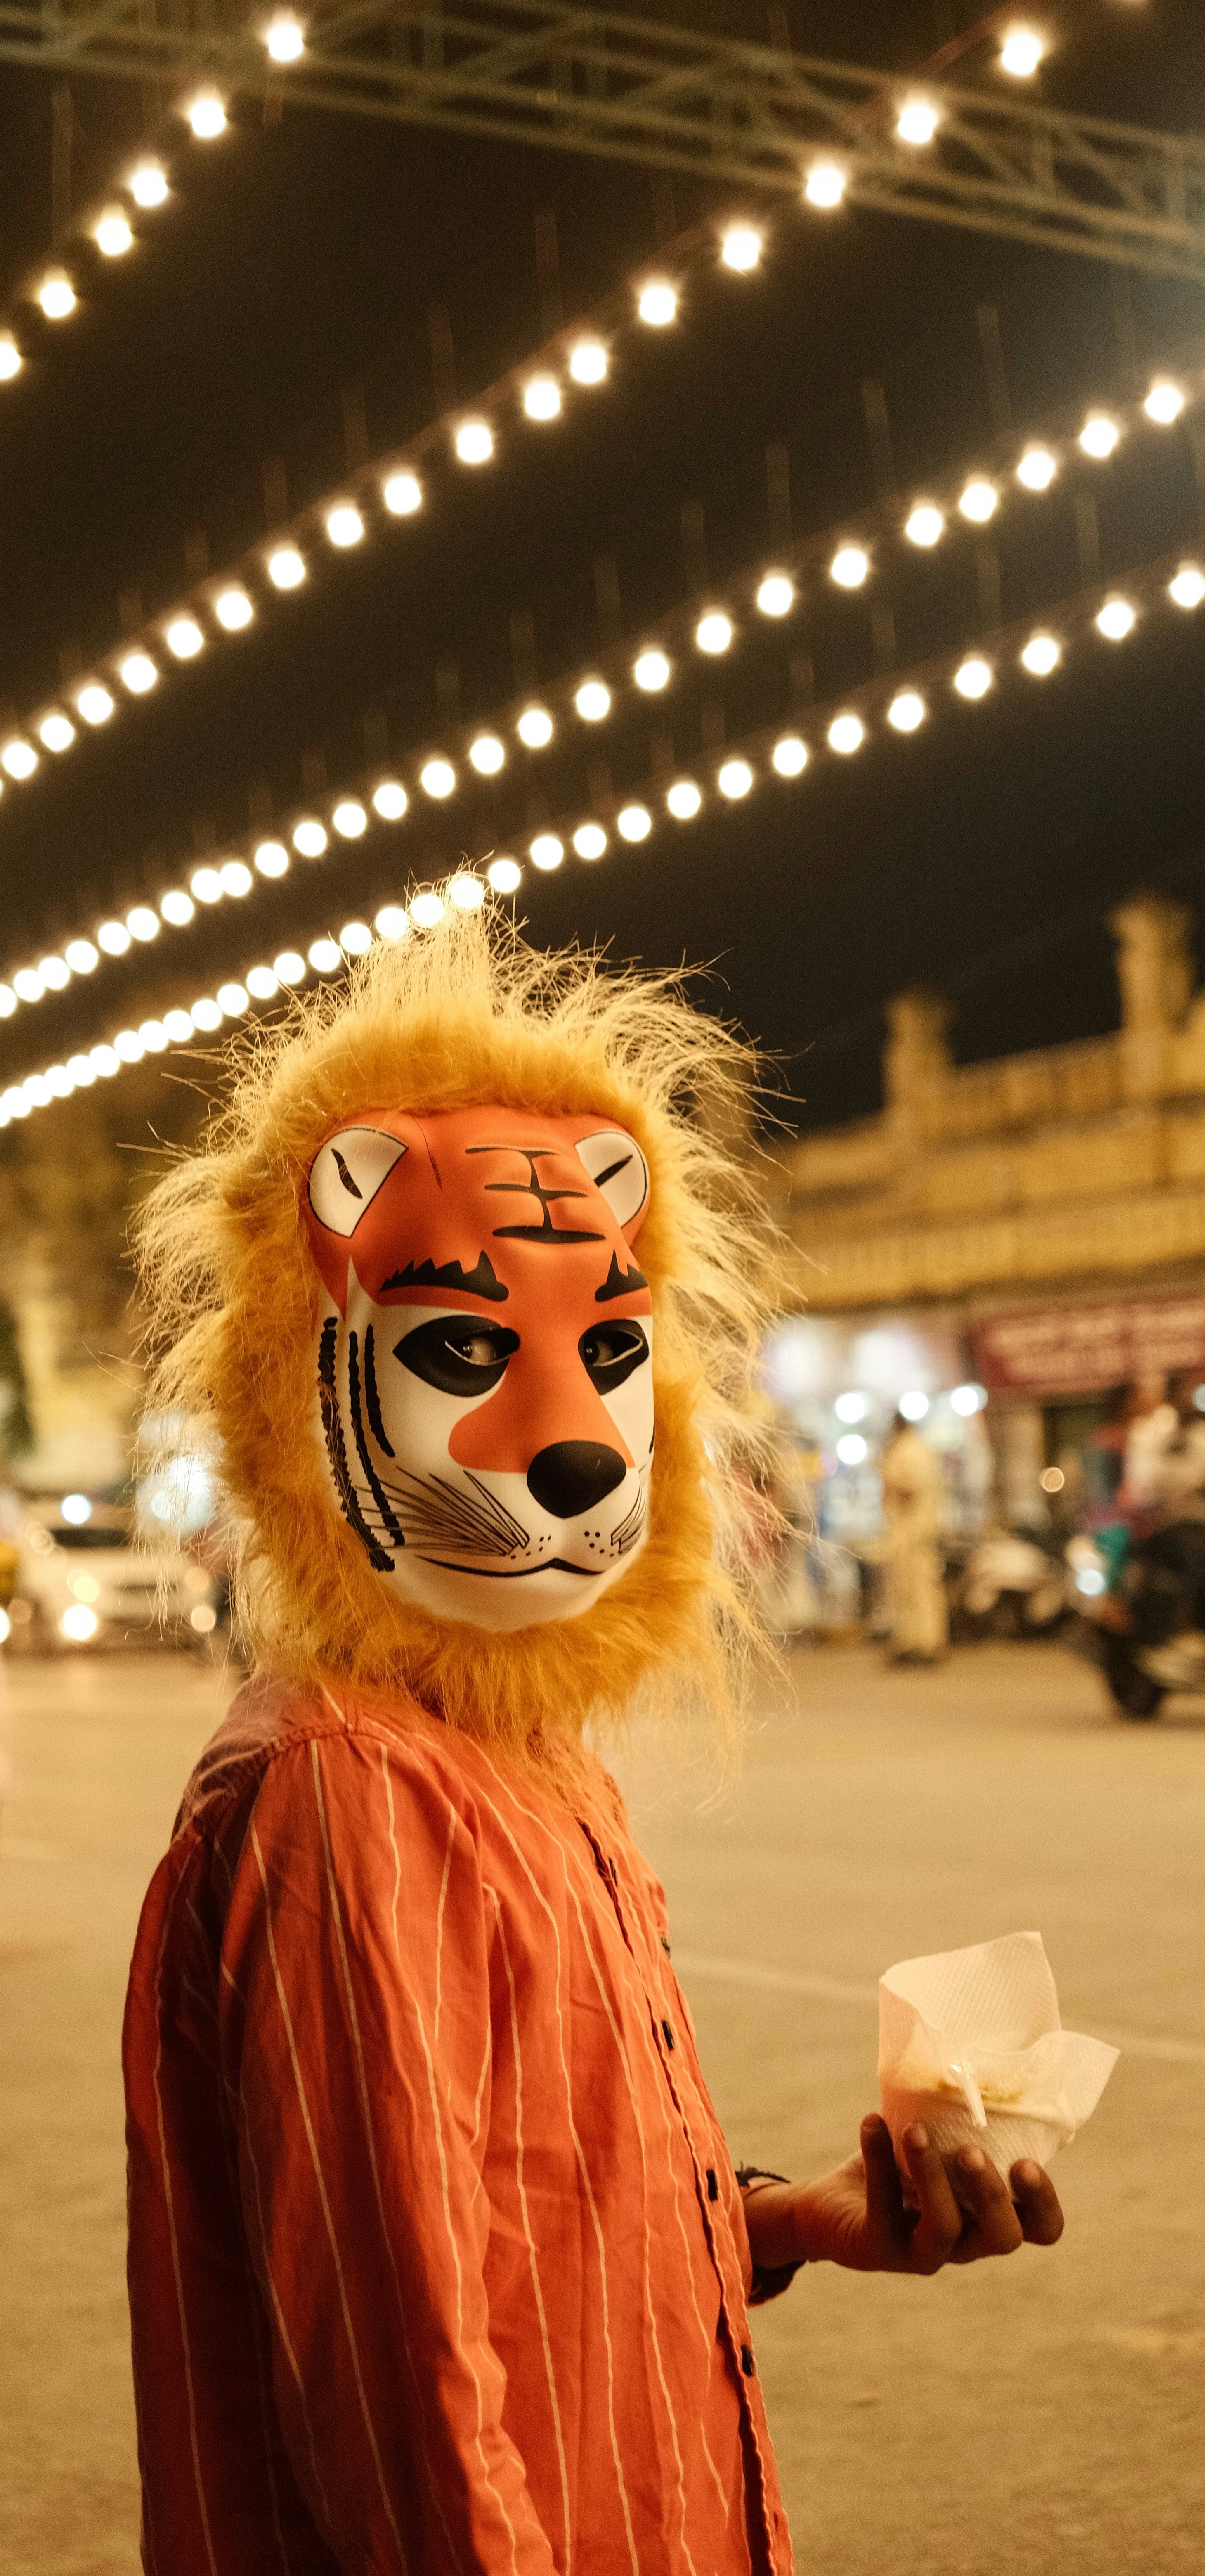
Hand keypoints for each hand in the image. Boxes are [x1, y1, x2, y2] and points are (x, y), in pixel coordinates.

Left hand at [745, 2114, 1063, 2276]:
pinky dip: (879, 2161)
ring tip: (915, 2130)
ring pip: (944, 2228)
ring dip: (932, 2175)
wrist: (831, 2203)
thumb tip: (973, 2055)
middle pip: (1003, 2237)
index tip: (1027, 2161)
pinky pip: (883, 2211)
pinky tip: (871, 2122)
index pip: (1040, 2228)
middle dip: (993, 2192)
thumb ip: (958, 2117)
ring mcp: (922, 2253)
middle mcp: (965, 2242)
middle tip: (971, 2150)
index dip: (1043, 2203)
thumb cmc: (898, 2163)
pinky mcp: (878, 2249)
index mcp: (988, 2215)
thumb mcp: (935, 2140)